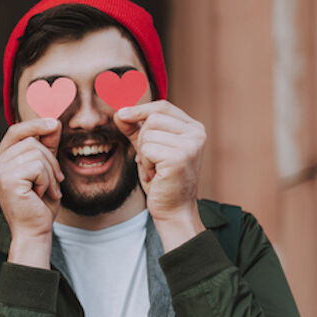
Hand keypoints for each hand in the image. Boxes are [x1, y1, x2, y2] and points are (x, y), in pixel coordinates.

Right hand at [0, 118, 63, 267]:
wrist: (34, 232)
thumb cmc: (39, 205)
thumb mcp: (45, 171)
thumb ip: (46, 148)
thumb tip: (53, 123)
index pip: (15, 131)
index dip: (35, 124)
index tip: (55, 124)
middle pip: (31, 141)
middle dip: (50, 159)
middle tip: (56, 180)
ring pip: (36, 153)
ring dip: (50, 173)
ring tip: (48, 190)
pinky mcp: (8, 180)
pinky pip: (38, 166)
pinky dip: (47, 180)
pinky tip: (42, 194)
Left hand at [115, 101, 205, 249]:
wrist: (173, 209)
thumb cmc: (162, 180)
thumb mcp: (149, 149)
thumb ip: (136, 130)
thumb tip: (119, 113)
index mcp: (193, 128)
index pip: (162, 106)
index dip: (139, 109)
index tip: (120, 114)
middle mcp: (196, 133)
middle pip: (152, 118)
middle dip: (142, 139)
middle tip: (150, 159)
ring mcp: (190, 145)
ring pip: (148, 134)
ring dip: (144, 154)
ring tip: (155, 168)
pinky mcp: (180, 157)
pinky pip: (147, 149)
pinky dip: (145, 163)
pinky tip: (156, 175)